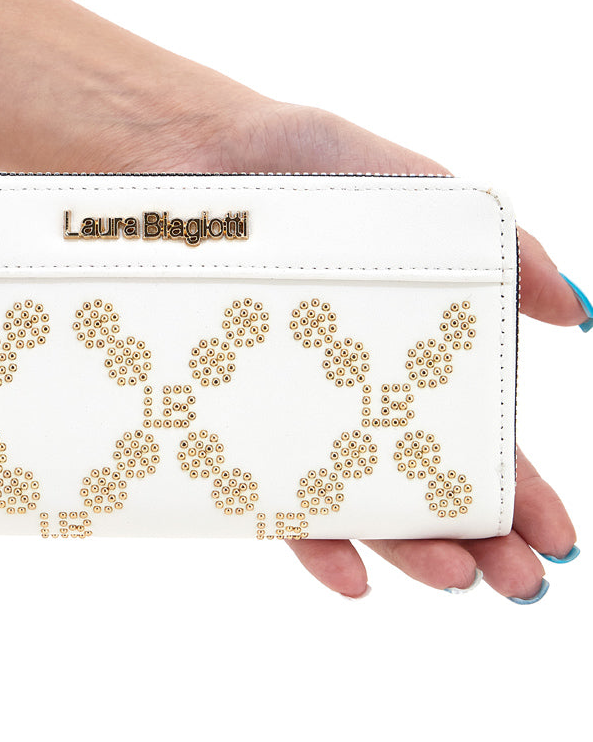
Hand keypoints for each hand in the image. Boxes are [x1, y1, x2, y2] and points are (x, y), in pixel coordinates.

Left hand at [137, 97, 583, 601]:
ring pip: (359, 505)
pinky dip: (313, 542)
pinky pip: (270, 501)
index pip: (471, 438)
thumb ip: (504, 251)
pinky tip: (354, 578)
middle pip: (425, 487)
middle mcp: (351, 399)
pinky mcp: (229, 429)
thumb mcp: (420, 194)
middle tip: (523, 583)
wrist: (187, 158)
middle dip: (482, 540)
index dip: (518, 489)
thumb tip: (579, 314)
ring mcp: (291, 418)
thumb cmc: (304, 170)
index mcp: (406, 358)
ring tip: (459, 579)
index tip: (557, 536)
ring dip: (413, 550)